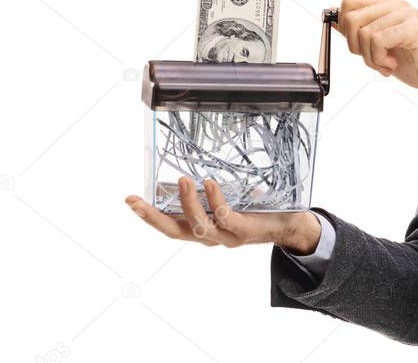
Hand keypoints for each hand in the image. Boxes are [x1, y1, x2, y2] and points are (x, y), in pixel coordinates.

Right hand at [124, 176, 320, 252]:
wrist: (288, 224)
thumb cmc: (254, 208)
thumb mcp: (224, 199)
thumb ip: (204, 194)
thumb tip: (177, 179)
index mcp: (202, 230)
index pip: (169, 226)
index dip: (148, 215)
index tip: (129, 199)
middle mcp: (211, 237)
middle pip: (175, 232)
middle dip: (152, 218)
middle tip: (135, 200)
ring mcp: (227, 237)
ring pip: (199, 226)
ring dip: (187, 203)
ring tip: (182, 179)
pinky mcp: (244, 231)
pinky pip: (226, 218)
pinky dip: (216, 200)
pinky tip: (210, 184)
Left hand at [334, 0, 417, 98]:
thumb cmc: (417, 63)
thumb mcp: (380, 49)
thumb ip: (360, 35)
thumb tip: (333, 23)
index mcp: (388, 7)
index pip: (348, 3)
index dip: (345, 28)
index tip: (359, 48)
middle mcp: (396, 6)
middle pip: (351, 17)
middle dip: (355, 47)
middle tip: (373, 60)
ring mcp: (406, 15)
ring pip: (364, 32)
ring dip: (370, 58)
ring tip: (386, 64)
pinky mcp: (413, 28)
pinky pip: (378, 40)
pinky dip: (379, 59)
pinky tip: (392, 65)